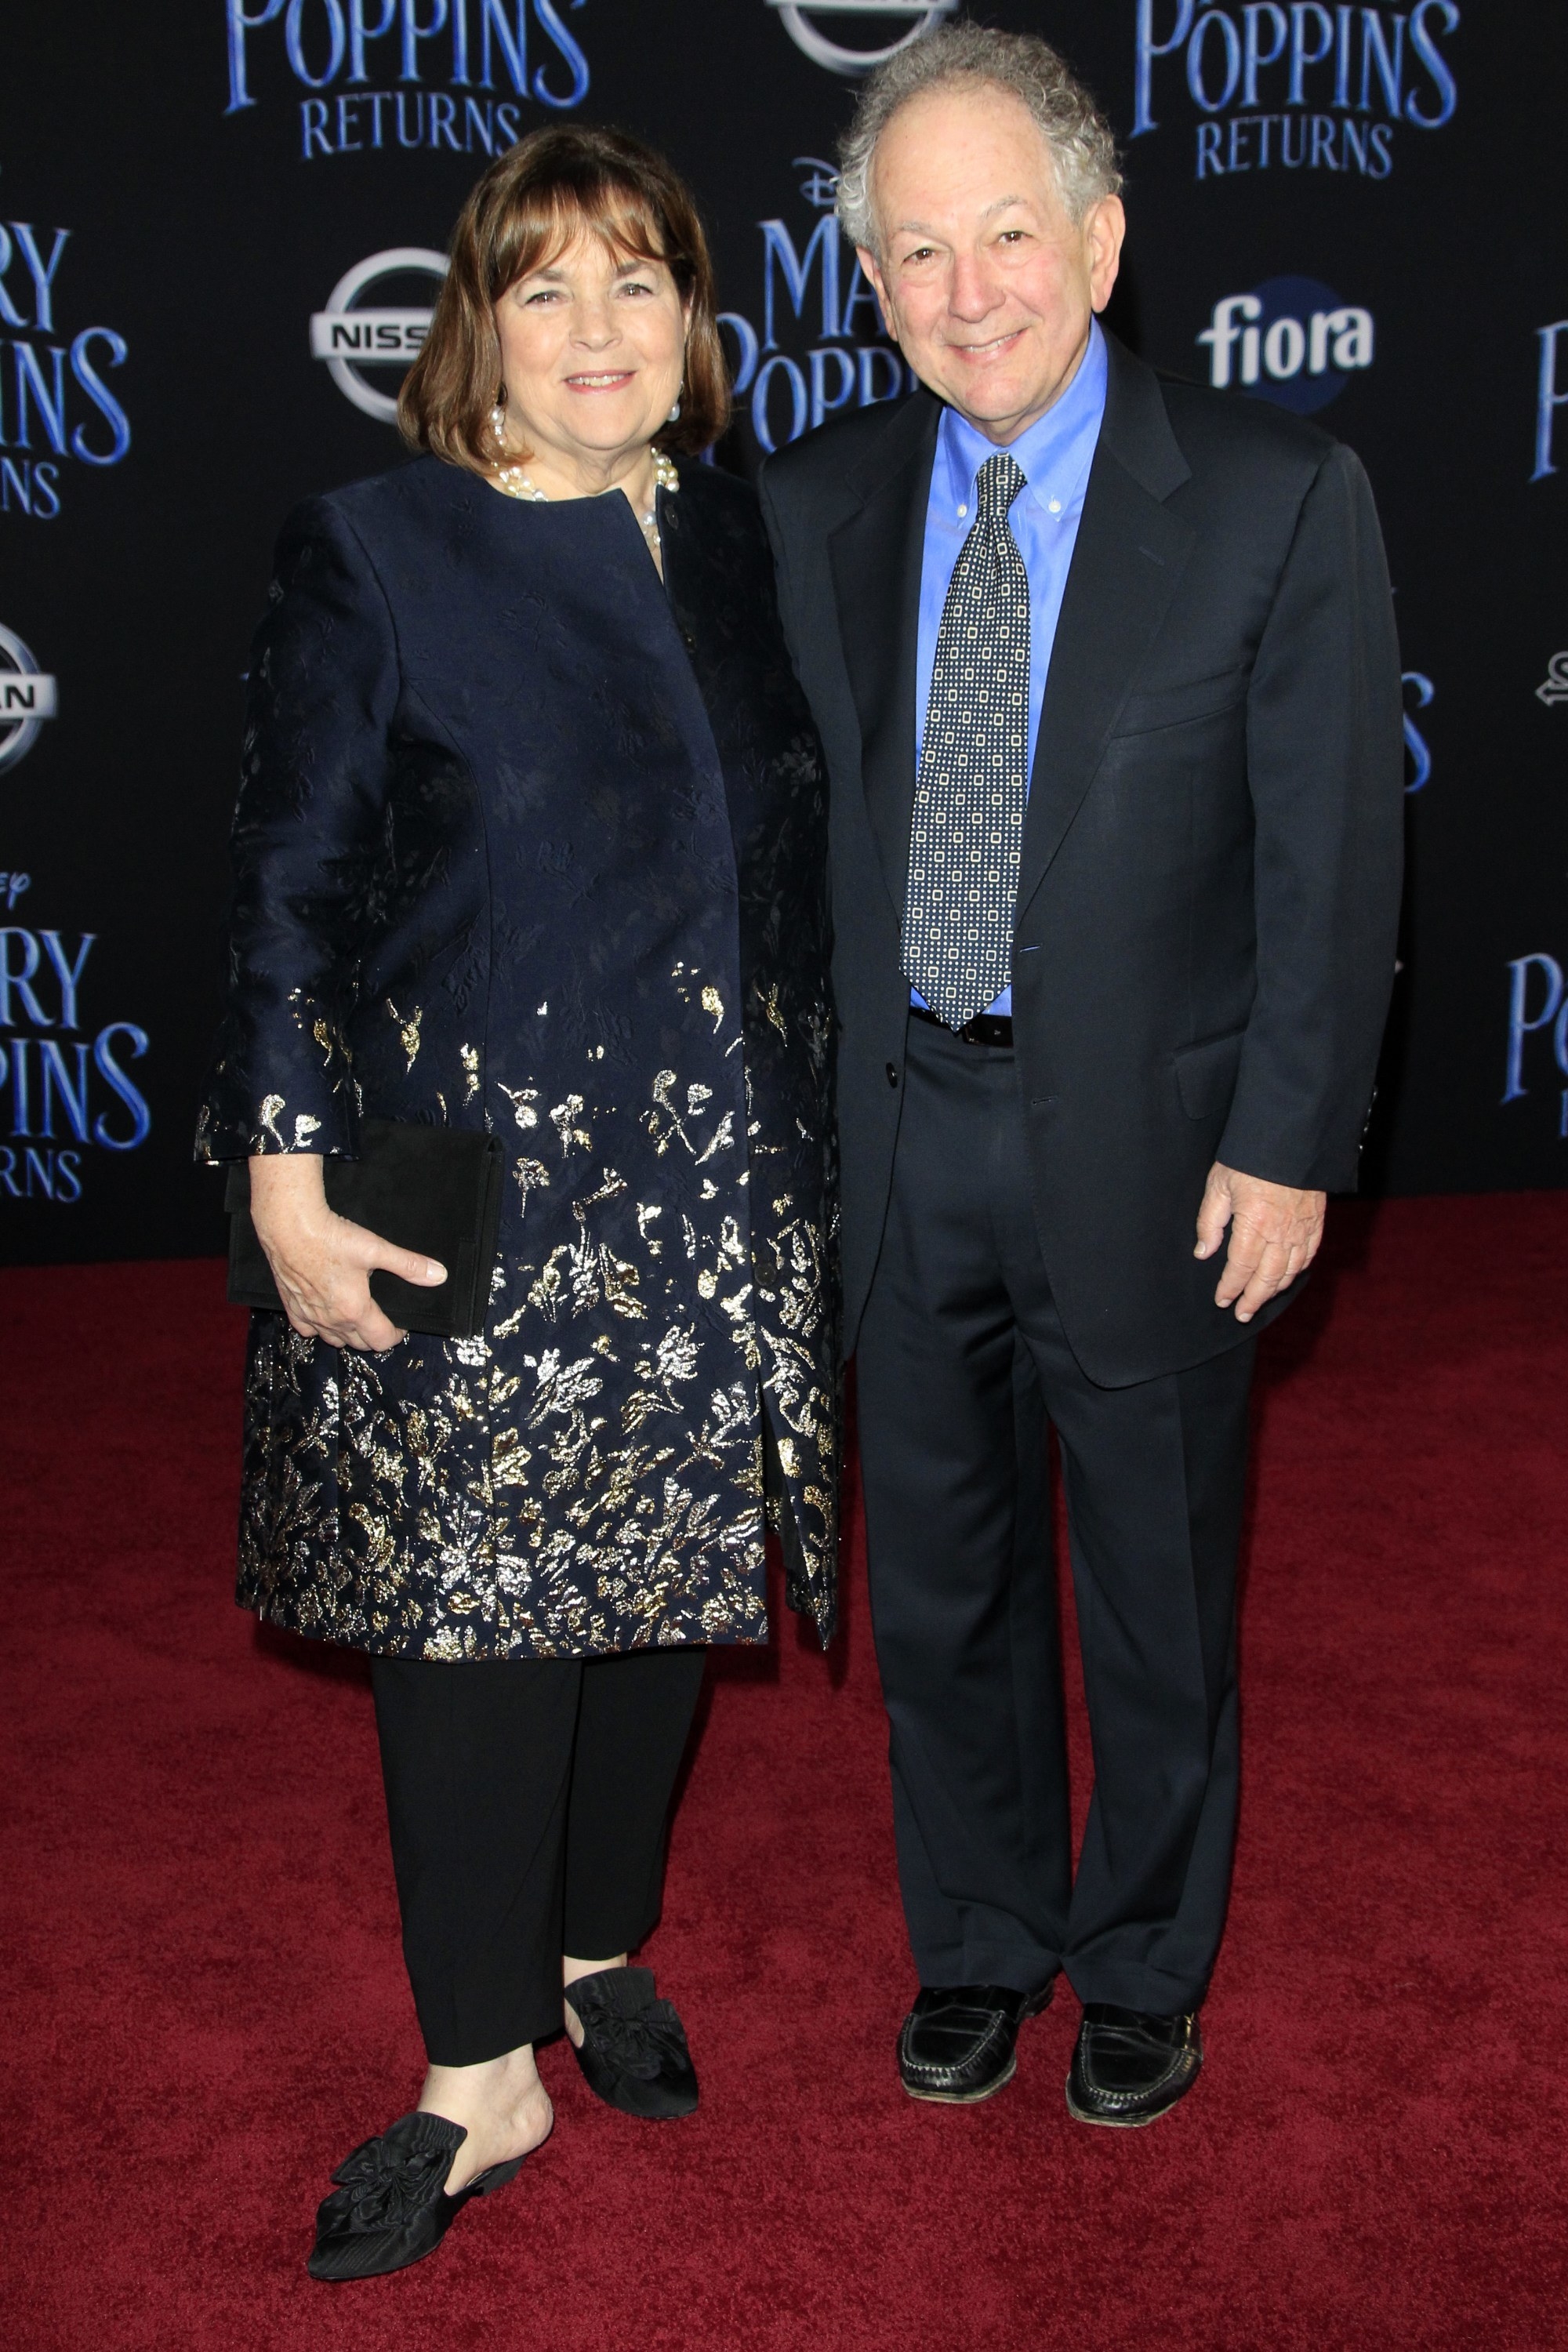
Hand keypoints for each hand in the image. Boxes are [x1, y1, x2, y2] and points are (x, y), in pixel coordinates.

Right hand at [247, 1153, 445, 1350]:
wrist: (289, 1227)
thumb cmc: (331, 1237)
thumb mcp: (376, 1249)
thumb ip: (408, 1265)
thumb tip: (438, 1275)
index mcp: (355, 1310)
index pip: (382, 1341)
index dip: (396, 1335)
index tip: (401, 1324)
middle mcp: (332, 1320)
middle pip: (359, 1344)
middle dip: (375, 1335)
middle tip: (382, 1318)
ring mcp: (310, 1315)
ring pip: (333, 1340)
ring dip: (348, 1335)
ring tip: (357, 1317)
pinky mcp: (291, 1306)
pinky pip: (307, 1330)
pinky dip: (318, 1328)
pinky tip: (324, 1314)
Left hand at [1194, 1162, 1324, 1323]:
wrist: (1289, 1139)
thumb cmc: (1248, 1160)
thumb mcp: (1219, 1186)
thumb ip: (1210, 1222)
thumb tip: (1203, 1253)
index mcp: (1254, 1225)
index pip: (1241, 1268)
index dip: (1231, 1288)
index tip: (1222, 1300)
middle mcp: (1281, 1233)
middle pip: (1267, 1278)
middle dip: (1253, 1299)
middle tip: (1241, 1314)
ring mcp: (1302, 1229)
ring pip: (1289, 1271)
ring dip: (1274, 1291)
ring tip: (1259, 1302)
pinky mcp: (1316, 1222)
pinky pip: (1308, 1256)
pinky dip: (1296, 1272)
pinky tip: (1286, 1278)